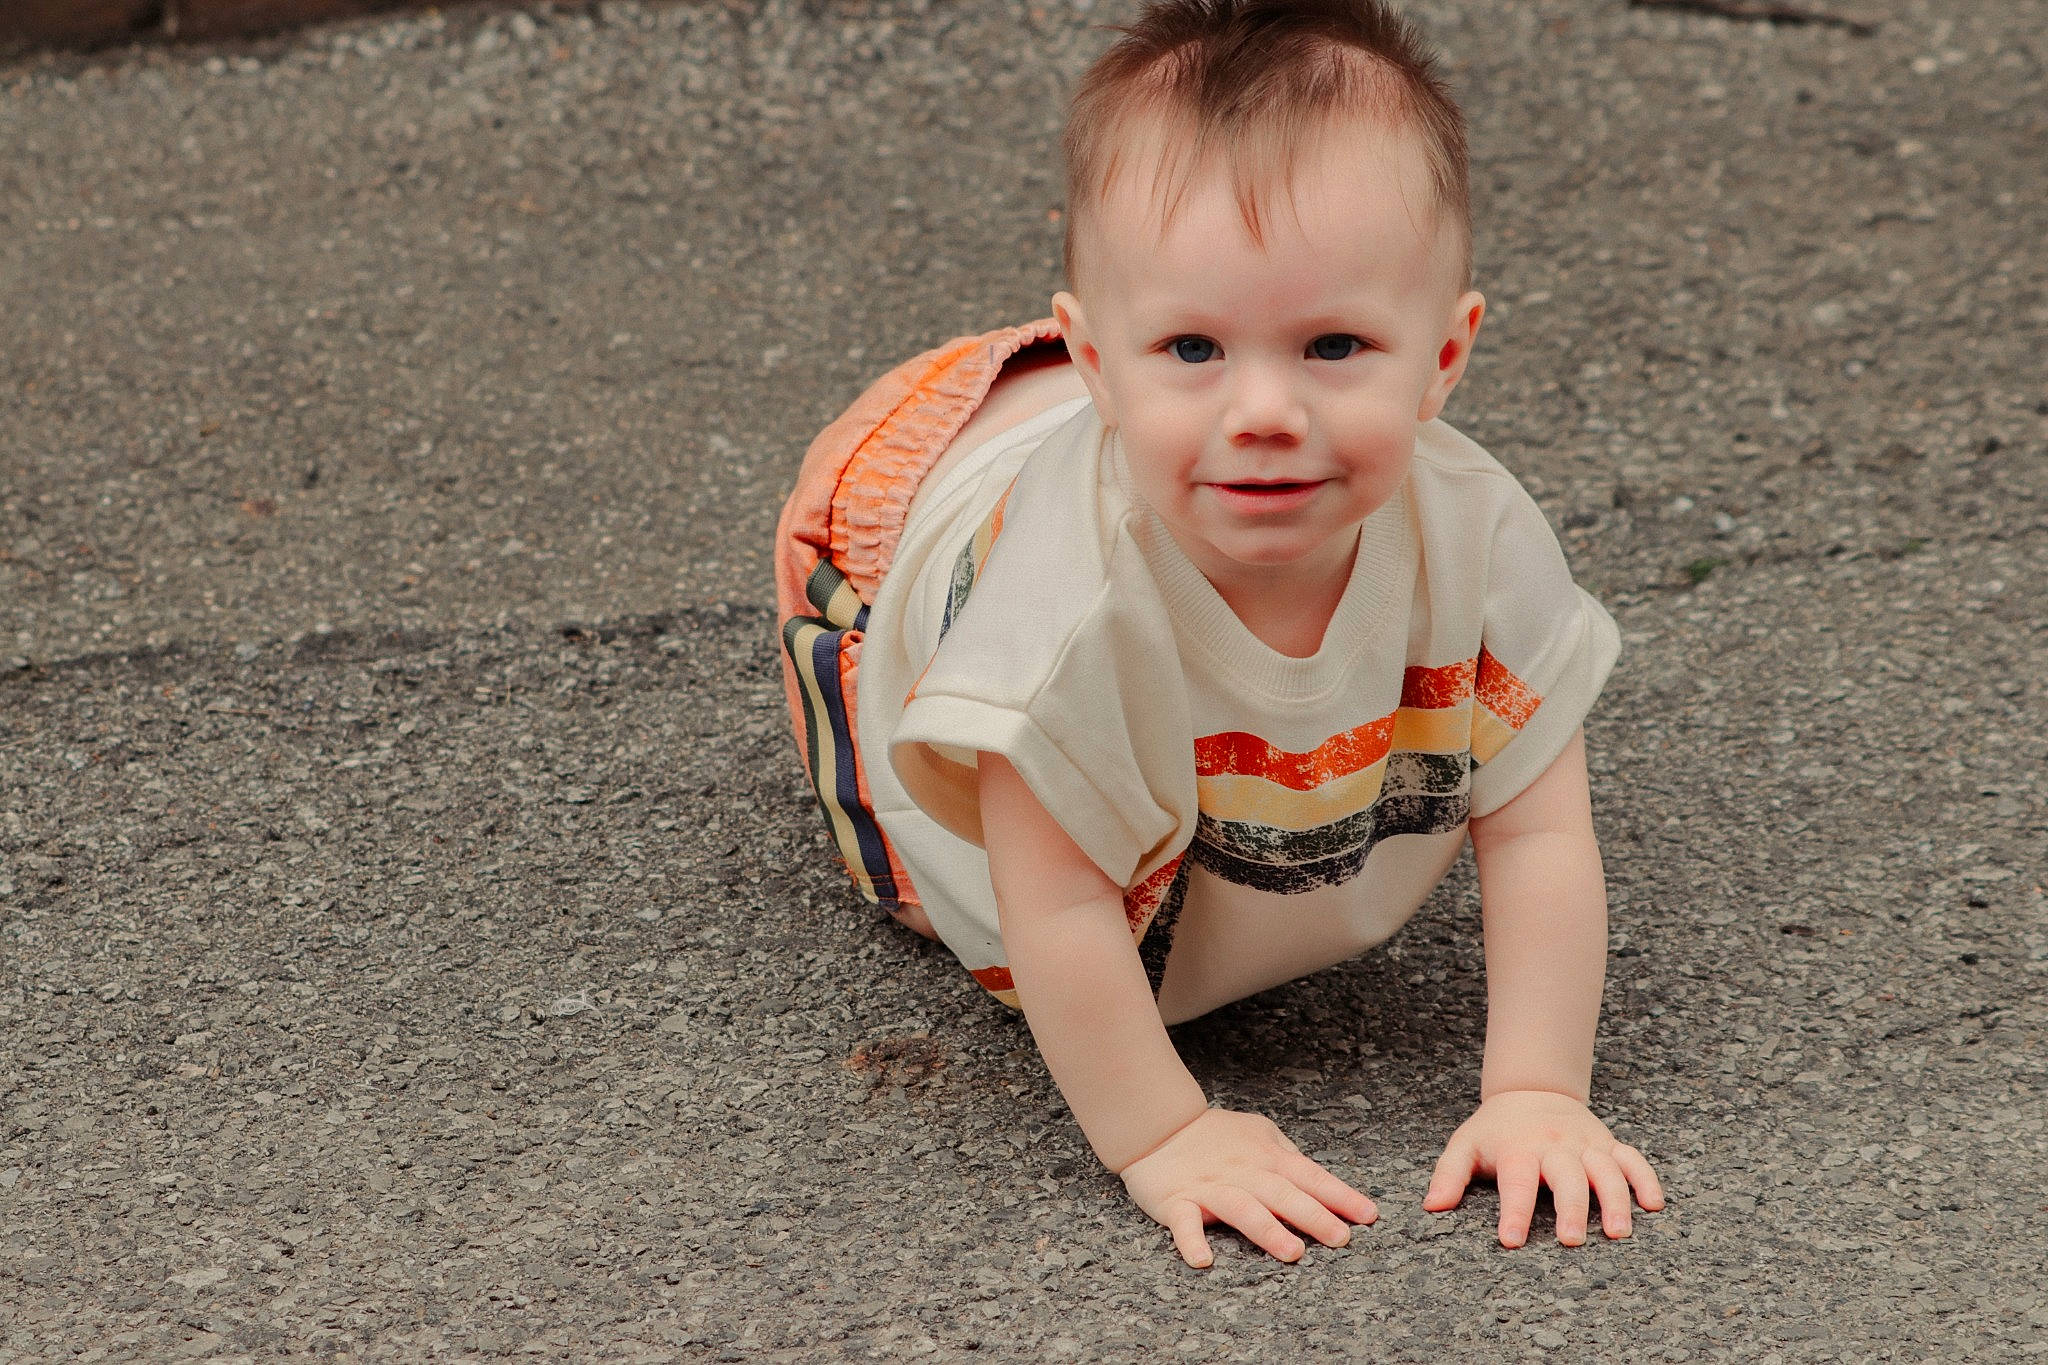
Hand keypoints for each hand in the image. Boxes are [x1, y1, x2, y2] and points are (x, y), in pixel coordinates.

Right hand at [1118, 1108, 1375, 1267]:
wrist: (1156, 1124)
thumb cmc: (1212, 1134)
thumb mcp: (1257, 1131)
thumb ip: (1286, 1153)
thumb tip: (1317, 1177)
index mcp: (1266, 1157)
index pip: (1310, 1176)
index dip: (1340, 1196)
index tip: (1368, 1215)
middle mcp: (1243, 1173)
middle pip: (1283, 1195)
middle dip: (1313, 1216)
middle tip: (1340, 1238)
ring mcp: (1210, 1189)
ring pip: (1243, 1209)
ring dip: (1267, 1231)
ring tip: (1291, 1252)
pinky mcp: (1177, 1202)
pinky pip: (1184, 1223)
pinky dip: (1191, 1241)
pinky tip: (1203, 1260)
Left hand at [1423, 1090, 1664, 1247]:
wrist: (1532, 1089)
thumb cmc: (1497, 1129)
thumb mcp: (1465, 1144)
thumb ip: (1449, 1175)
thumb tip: (1431, 1207)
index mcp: (1519, 1148)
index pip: (1517, 1181)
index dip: (1514, 1211)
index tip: (1511, 1240)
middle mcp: (1556, 1146)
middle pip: (1567, 1177)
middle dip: (1571, 1209)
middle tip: (1572, 1240)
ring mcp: (1587, 1145)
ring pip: (1606, 1170)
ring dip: (1615, 1200)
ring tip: (1618, 1232)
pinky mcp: (1609, 1145)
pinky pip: (1633, 1159)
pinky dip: (1646, 1179)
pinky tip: (1655, 1205)